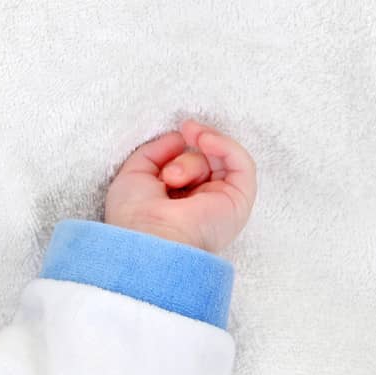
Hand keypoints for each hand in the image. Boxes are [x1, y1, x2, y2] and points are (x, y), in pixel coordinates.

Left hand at [103, 120, 257, 254]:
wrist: (150, 238)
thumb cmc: (134, 215)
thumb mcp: (133, 174)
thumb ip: (154, 152)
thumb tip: (179, 137)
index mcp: (177, 204)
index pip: (185, 168)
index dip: (178, 152)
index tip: (175, 136)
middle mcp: (201, 205)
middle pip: (202, 164)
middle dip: (183, 158)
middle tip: (168, 172)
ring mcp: (222, 204)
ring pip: (218, 162)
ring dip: (197, 153)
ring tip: (178, 164)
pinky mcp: (240, 201)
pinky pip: (242, 163)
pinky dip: (225, 145)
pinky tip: (204, 139)